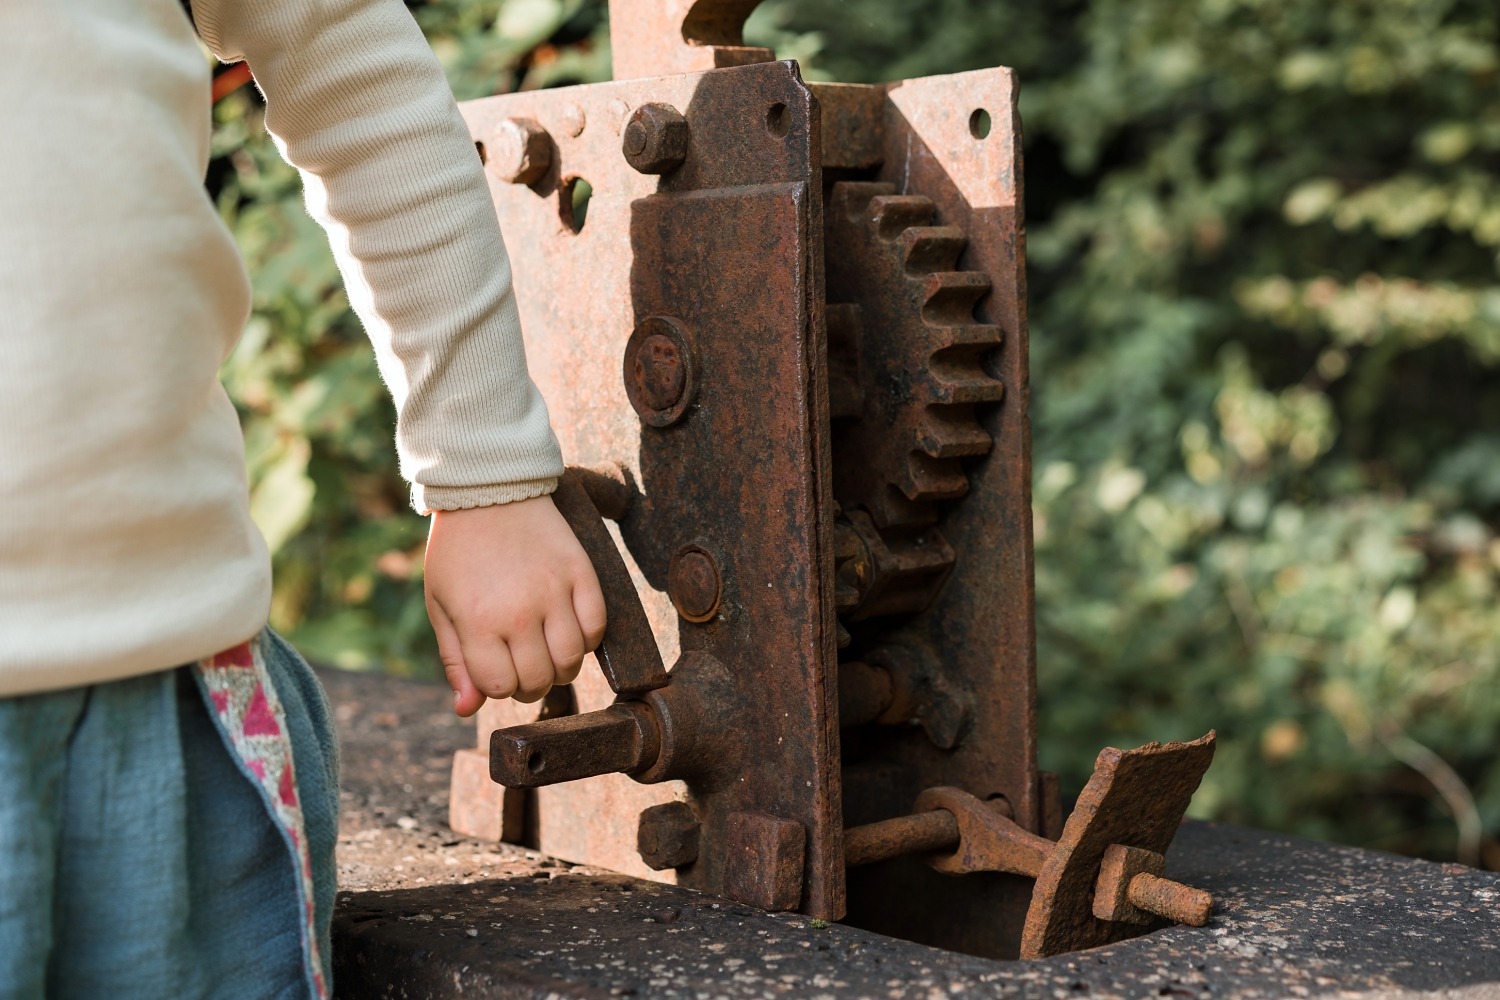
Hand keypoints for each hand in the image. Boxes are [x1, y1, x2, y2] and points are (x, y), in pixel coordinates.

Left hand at [424, 495, 606, 716]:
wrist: (489, 491)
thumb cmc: (458, 552)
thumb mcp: (441, 606)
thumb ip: (455, 660)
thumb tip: (466, 710)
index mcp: (478, 621)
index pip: (501, 687)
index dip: (499, 687)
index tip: (497, 670)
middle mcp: (519, 611)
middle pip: (539, 679)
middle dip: (531, 683)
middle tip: (524, 667)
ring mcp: (554, 591)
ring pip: (573, 659)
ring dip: (562, 667)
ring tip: (548, 652)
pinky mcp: (581, 572)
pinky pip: (596, 626)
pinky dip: (587, 639)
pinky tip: (569, 629)